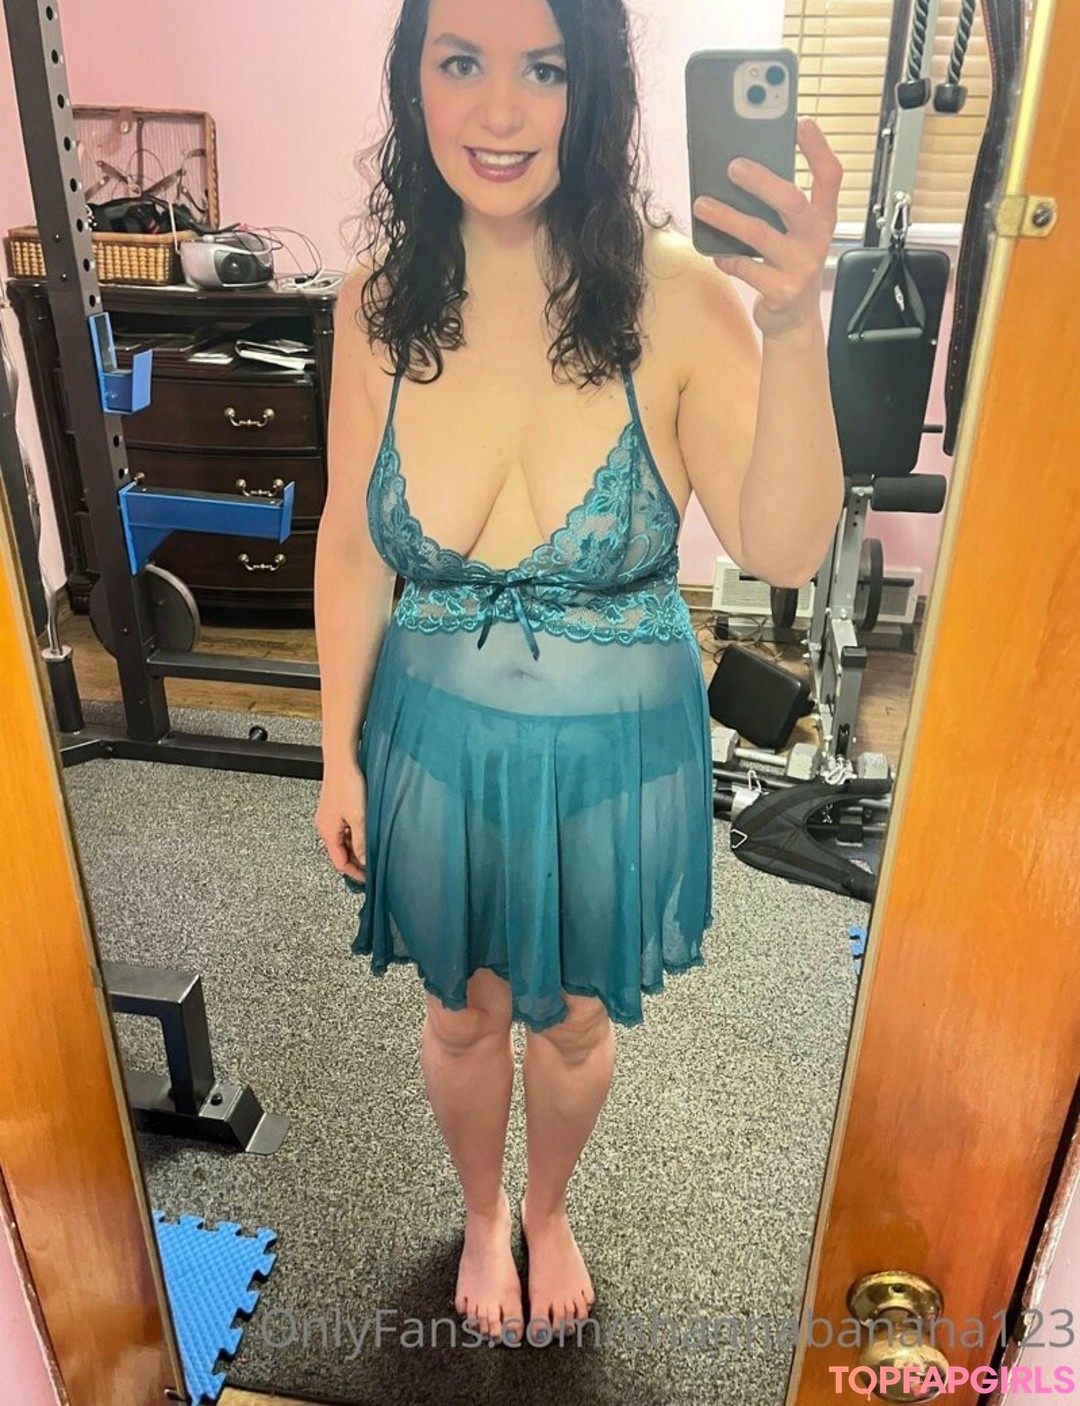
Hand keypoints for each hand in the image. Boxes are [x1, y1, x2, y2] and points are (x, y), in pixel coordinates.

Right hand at [315, 763, 367, 884]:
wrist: (342, 761)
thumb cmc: (347, 785)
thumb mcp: (358, 818)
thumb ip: (361, 842)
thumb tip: (365, 861)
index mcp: (327, 832)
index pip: (340, 863)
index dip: (355, 873)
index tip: (368, 878)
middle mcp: (325, 827)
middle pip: (341, 853)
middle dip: (357, 862)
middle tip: (374, 867)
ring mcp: (330, 818)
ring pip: (344, 841)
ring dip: (357, 848)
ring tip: (373, 852)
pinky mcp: (336, 808)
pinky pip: (345, 830)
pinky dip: (356, 836)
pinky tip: (368, 834)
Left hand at [693, 117, 842, 341]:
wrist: (793, 320)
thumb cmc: (789, 266)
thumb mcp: (793, 235)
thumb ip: (778, 209)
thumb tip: (743, 173)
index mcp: (823, 219)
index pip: (830, 177)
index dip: (818, 148)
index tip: (800, 122)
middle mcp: (816, 240)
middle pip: (791, 202)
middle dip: (761, 180)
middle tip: (732, 166)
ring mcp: (800, 266)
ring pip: (759, 234)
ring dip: (727, 217)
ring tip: (702, 205)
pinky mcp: (781, 290)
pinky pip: (745, 267)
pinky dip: (727, 258)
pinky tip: (715, 253)